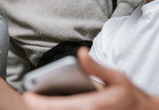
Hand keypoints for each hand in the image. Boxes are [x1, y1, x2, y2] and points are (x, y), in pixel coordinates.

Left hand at [23, 47, 154, 109]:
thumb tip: (80, 53)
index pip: (57, 106)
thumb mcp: (117, 78)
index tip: (27, 95)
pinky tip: (55, 105)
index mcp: (90, 106)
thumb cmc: (131, 97)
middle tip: (31, 97)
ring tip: (40, 100)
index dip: (38, 102)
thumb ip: (96, 67)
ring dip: (49, 109)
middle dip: (40, 107)